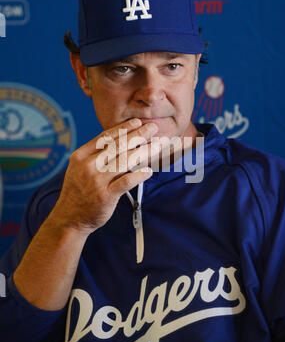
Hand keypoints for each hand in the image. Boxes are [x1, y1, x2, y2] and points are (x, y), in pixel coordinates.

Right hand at [51, 118, 157, 235]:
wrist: (69, 219)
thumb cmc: (78, 192)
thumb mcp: (79, 169)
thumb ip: (96, 156)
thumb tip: (121, 143)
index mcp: (81, 156)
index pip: (105, 137)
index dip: (123, 128)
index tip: (138, 122)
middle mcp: (88, 166)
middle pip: (118, 146)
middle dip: (138, 135)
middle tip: (153, 127)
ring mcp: (97, 181)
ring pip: (125, 161)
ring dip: (144, 151)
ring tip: (158, 144)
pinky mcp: (105, 196)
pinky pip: (126, 182)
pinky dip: (139, 175)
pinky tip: (149, 171)